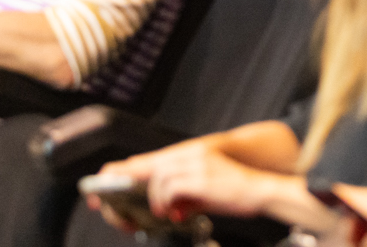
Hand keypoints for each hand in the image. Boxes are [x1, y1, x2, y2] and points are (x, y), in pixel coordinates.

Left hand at [109, 142, 274, 220]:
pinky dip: (167, 201)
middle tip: (116, 204)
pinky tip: (175, 211)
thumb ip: (186, 197)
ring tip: (165, 211)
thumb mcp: (207, 193)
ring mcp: (196, 165)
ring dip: (156, 198)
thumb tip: (170, 210)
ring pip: (158, 177)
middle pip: (149, 166)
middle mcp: (192, 155)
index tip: (105, 183)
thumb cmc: (238, 193)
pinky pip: (170, 187)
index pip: (153, 160)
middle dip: (126, 184)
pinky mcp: (200, 177)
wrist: (262, 191)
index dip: (126, 170)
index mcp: (193, 155)